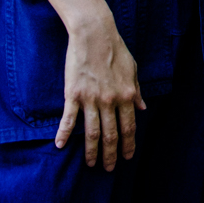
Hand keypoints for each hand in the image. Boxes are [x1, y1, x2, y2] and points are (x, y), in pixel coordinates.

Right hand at [56, 6, 145, 169]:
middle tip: (108, 168)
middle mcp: (110, 101)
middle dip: (111, 155)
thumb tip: (143, 108)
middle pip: (111, 135)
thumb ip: (137, 91)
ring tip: (91, 164)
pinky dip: (64, 134)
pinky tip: (60, 146)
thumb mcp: (132, 70)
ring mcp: (91, 99)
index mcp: (126, 95)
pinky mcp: (73, 94)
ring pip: (92, 132)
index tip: (126, 157)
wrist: (94, 34)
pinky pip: (69, 119)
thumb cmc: (115, 49)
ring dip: (92, 151)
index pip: (129, 127)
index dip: (128, 145)